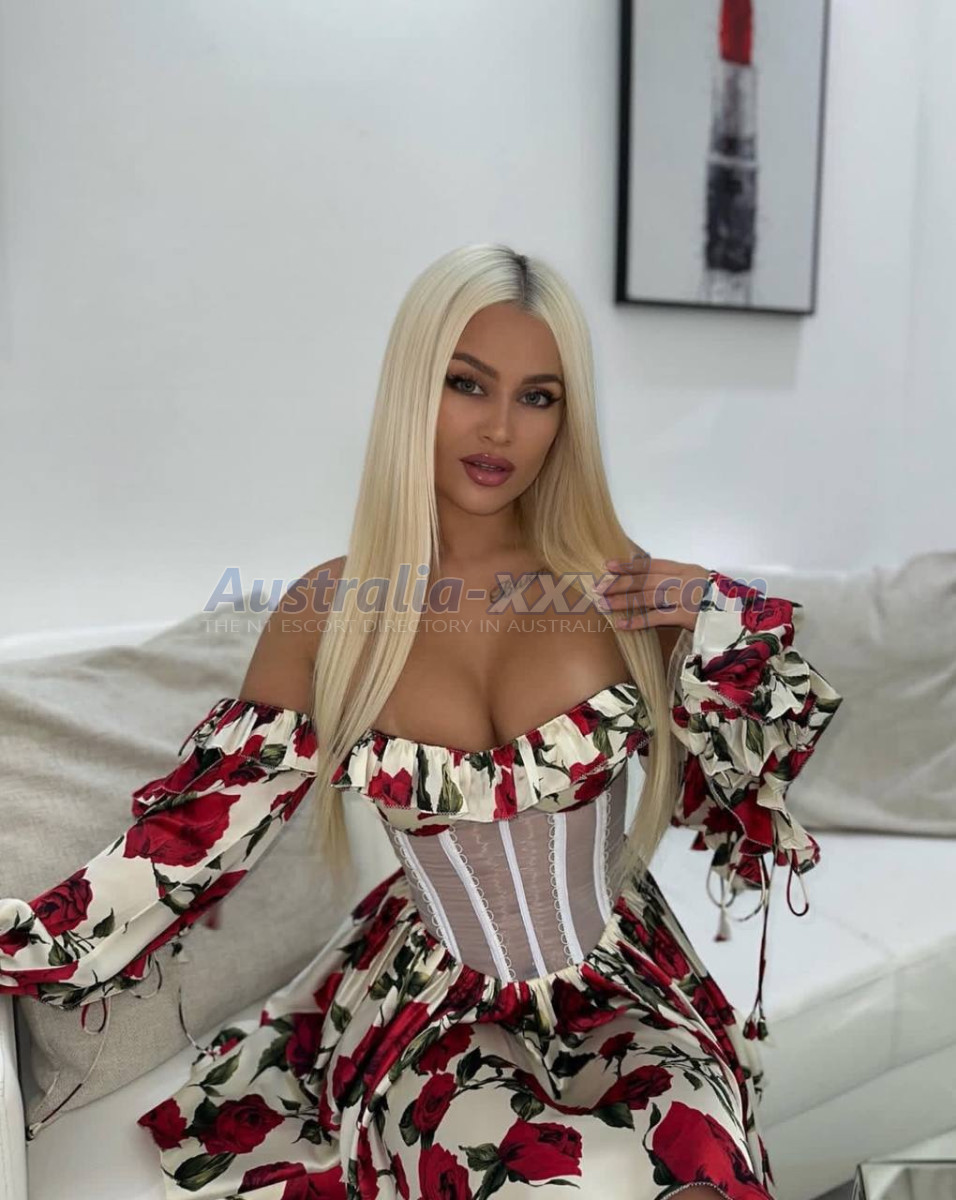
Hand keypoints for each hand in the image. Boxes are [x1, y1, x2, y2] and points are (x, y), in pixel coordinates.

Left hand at [593, 554, 711, 632]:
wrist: (740, 615)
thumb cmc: (717, 600)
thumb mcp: (698, 582)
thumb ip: (676, 580)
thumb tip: (646, 583)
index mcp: (685, 569)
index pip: (651, 565)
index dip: (629, 565)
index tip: (609, 566)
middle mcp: (683, 580)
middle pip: (645, 580)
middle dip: (620, 584)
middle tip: (599, 588)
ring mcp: (685, 597)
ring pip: (647, 597)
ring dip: (624, 601)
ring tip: (605, 604)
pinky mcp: (687, 616)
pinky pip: (657, 618)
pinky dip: (638, 621)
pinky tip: (623, 625)